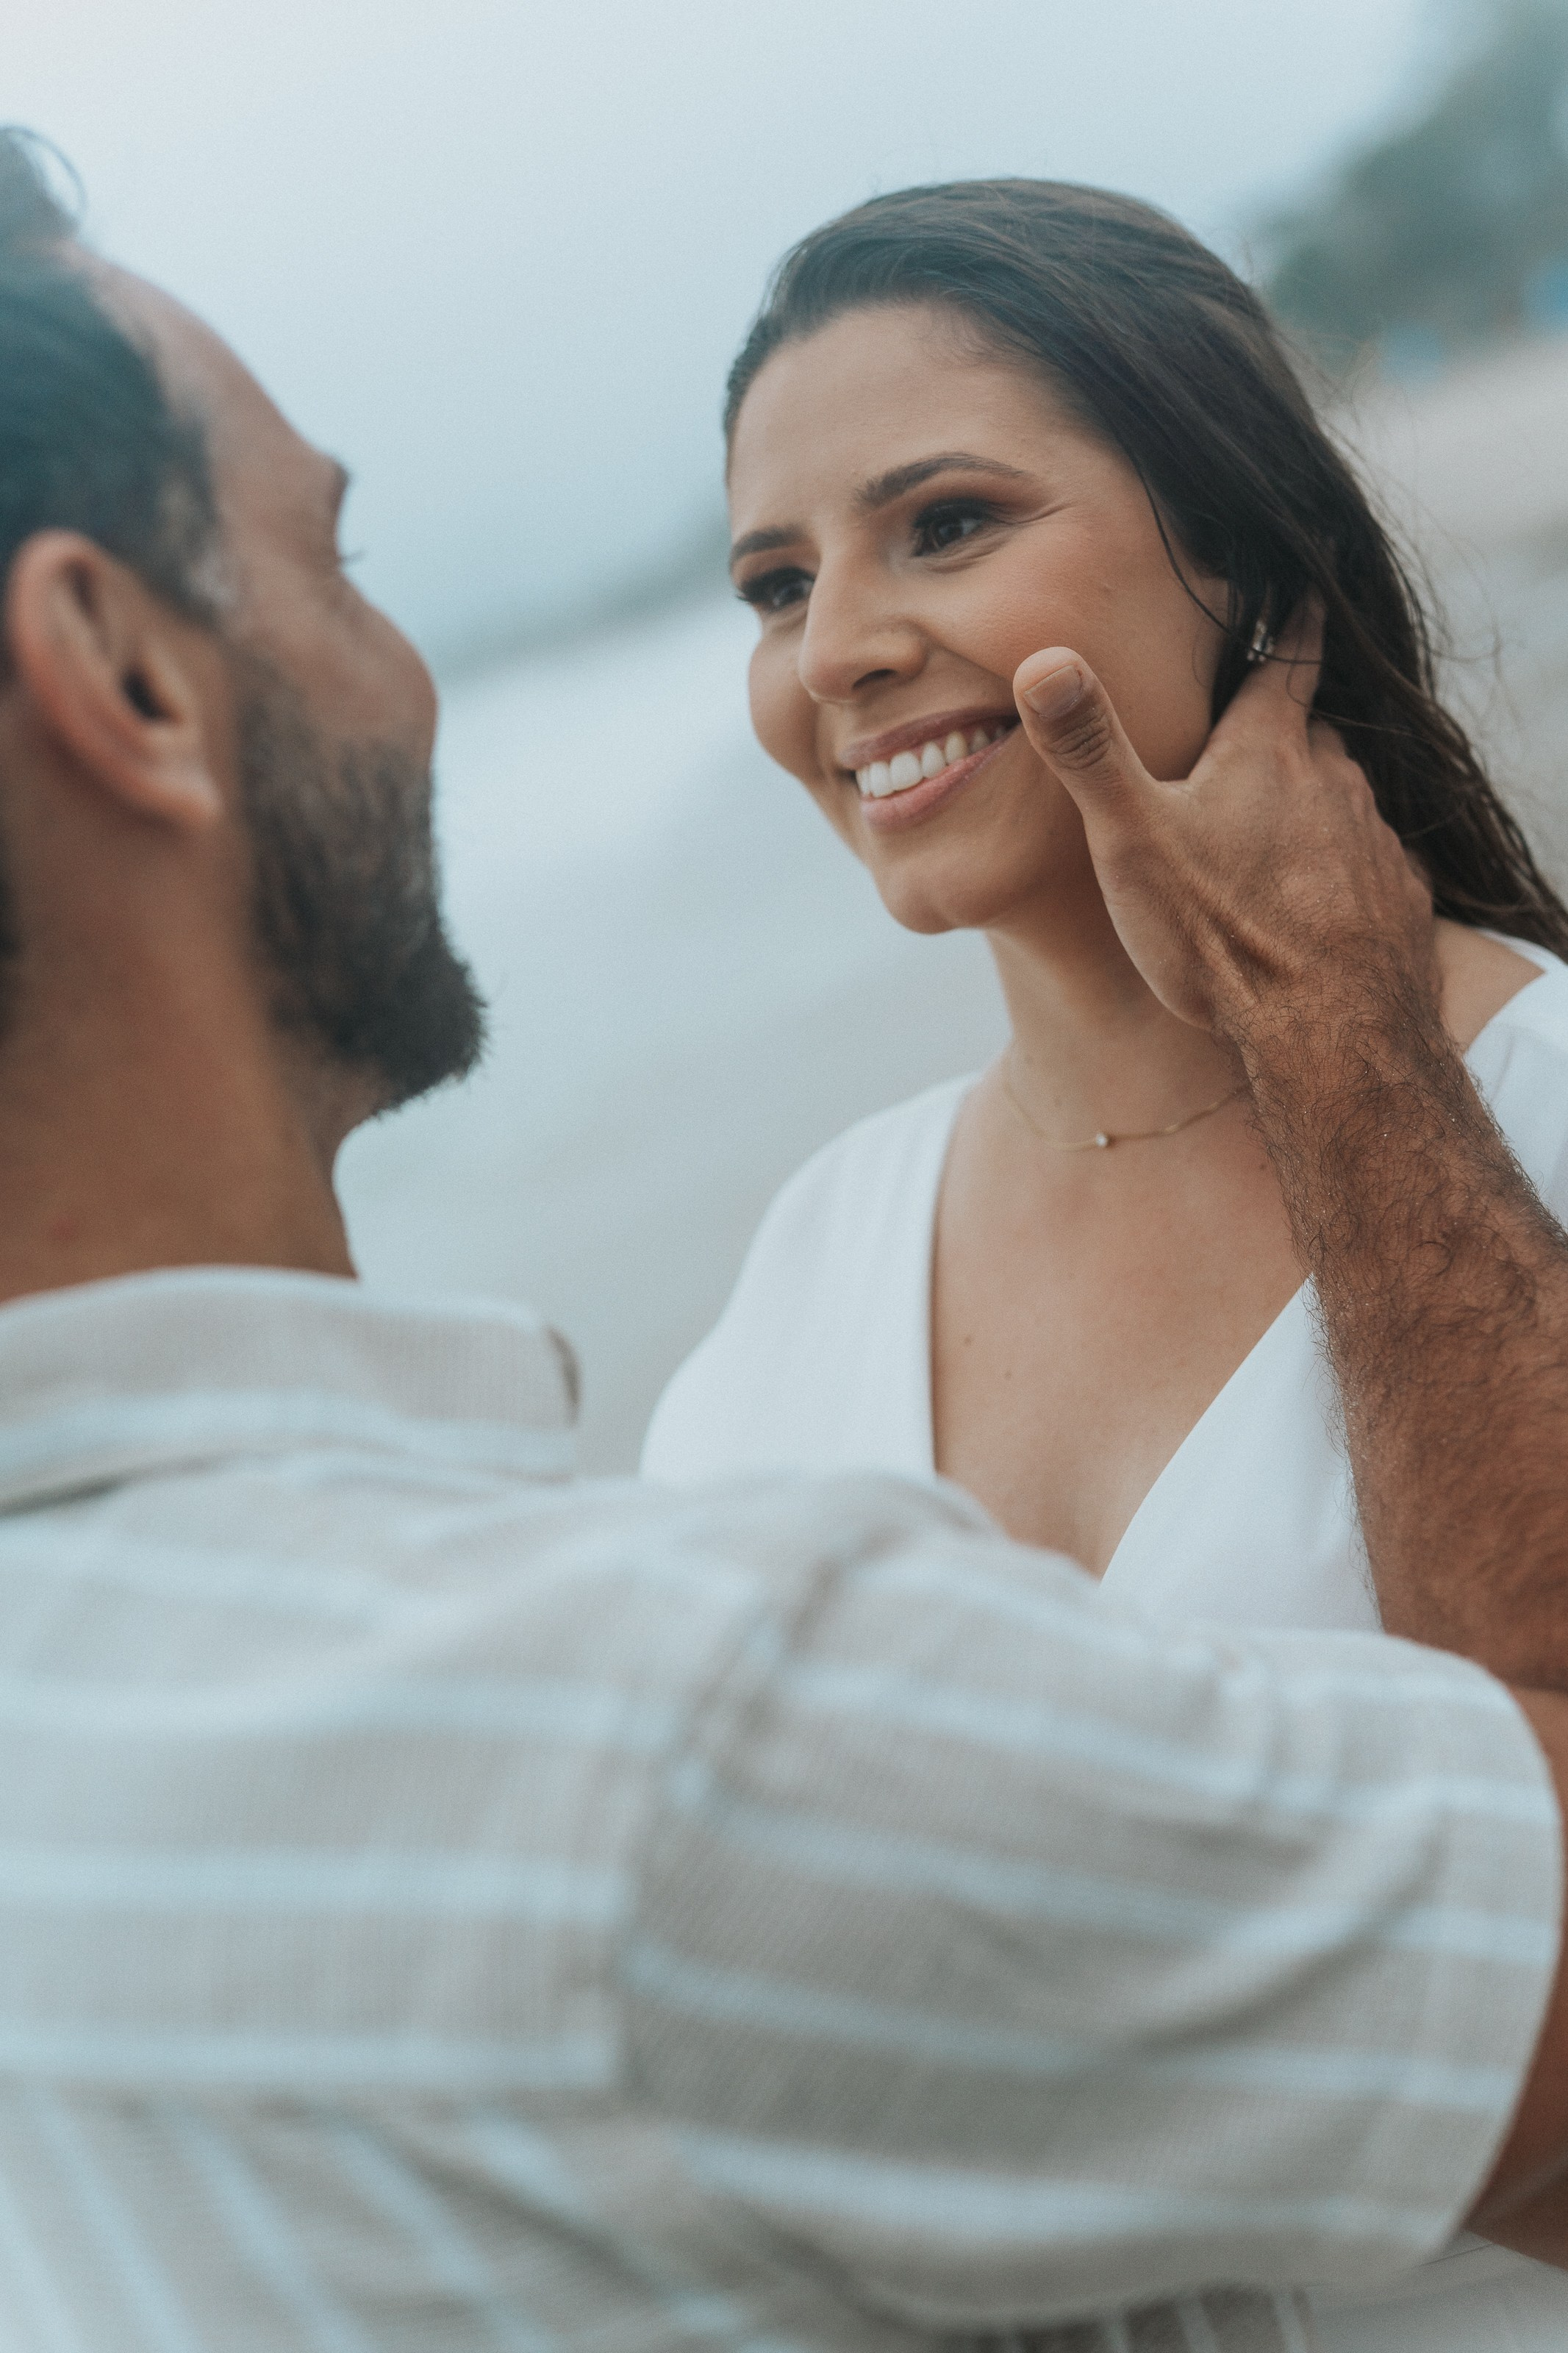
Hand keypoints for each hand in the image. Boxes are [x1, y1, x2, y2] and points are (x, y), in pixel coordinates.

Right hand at [1012, 609, 1435, 1044]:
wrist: (1328, 1034)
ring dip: (1315, 804)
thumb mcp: (1131, 839)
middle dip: (1287, 733)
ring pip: (1344, 799)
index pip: (1288, 659)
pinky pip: (1372, 864)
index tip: (1306, 590)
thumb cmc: (1221, 935)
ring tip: (1274, 836)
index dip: (1294, 621)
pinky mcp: (1398, 900)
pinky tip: (1318, 904)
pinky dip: (1346, 869)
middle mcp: (1332, 781)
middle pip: (1312, 735)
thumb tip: (1041, 660)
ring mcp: (1372, 841)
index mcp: (1267, 751)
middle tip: (1256, 741)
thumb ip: (1089, 751)